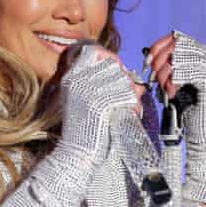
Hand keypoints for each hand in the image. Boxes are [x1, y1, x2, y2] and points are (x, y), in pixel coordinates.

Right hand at [51, 42, 145, 165]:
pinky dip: (134, 104)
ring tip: (132, 106)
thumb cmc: (85, 130)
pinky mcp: (99, 104)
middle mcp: (77, 82)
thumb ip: (102, 85)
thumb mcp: (85, 101)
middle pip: (113, 65)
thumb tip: (133, 80)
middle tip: (130, 94)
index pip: (93, 53)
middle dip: (126, 79)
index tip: (119, 69)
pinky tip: (133, 112)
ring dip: (133, 93)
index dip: (110, 58)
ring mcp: (87, 92)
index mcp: (71, 78)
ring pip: (123, 79)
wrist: (77, 154)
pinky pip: (126, 95)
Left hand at [147, 30, 205, 203]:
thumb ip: (168, 65)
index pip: (177, 37)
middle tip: (154, 77)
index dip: (158, 47)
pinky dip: (175, 82)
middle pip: (177, 44)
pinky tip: (173, 93)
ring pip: (180, 57)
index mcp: (203, 53)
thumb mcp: (174, 81)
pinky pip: (187, 72)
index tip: (147, 63)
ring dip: (165, 73)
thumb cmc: (187, 107)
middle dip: (160, 60)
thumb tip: (149, 53)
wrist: (203, 131)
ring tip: (164, 88)